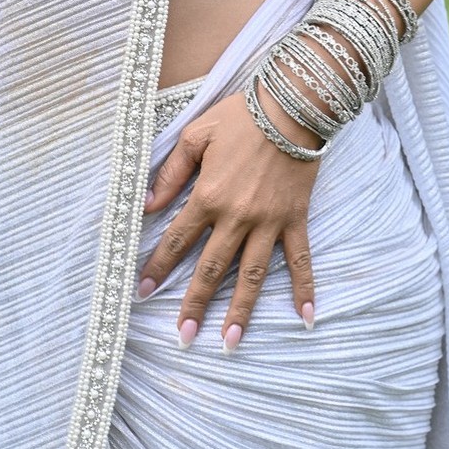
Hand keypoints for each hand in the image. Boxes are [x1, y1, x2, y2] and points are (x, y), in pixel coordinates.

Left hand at [137, 88, 319, 348]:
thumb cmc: (241, 116)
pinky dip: (304, 288)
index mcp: (208, 196)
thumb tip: (147, 204)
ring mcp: (269, 222)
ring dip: (240, 310)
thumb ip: (171, 172)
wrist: (291, 106)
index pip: (177, 240)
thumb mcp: (196, 135)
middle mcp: (236, 216)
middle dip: (195, 304)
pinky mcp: (295, 219)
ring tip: (229, 342)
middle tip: (182, 336)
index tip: (142, 291)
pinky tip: (306, 318)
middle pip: (211, 268)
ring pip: (251, 275)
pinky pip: (299, 260)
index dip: (158, 267)